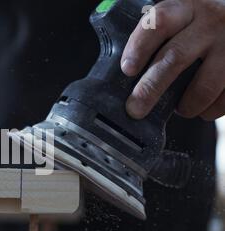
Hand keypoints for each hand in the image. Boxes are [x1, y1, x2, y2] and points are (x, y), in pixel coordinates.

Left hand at [122, 0, 224, 120]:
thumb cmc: (201, 25)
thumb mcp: (180, 17)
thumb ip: (157, 35)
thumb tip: (125, 72)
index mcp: (185, 8)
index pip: (159, 22)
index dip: (139, 47)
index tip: (127, 69)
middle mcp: (210, 23)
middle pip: (175, 58)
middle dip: (150, 88)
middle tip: (135, 108)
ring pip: (203, 85)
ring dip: (186, 105)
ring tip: (180, 109)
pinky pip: (224, 98)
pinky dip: (209, 110)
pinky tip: (203, 108)